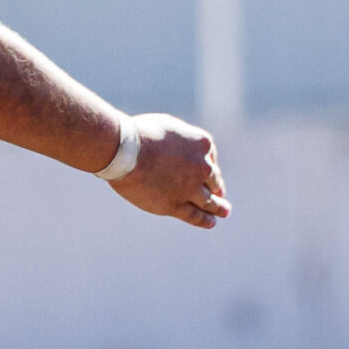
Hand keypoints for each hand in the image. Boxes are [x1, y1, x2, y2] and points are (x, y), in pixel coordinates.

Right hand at [109, 113, 230, 227]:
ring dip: (218, 207)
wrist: (125, 151)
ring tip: (223, 212)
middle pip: (213, 180)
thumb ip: (179, 138)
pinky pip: (194, 215)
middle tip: (220, 193)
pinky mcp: (175, 205)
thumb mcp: (166, 126)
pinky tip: (210, 223)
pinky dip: (204, 220)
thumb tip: (177, 145)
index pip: (211, 158)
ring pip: (209, 201)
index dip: (210, 166)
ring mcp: (190, 188)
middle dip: (217, 187)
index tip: (209, 173)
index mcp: (202, 144)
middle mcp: (202, 167)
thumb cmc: (139, 134)